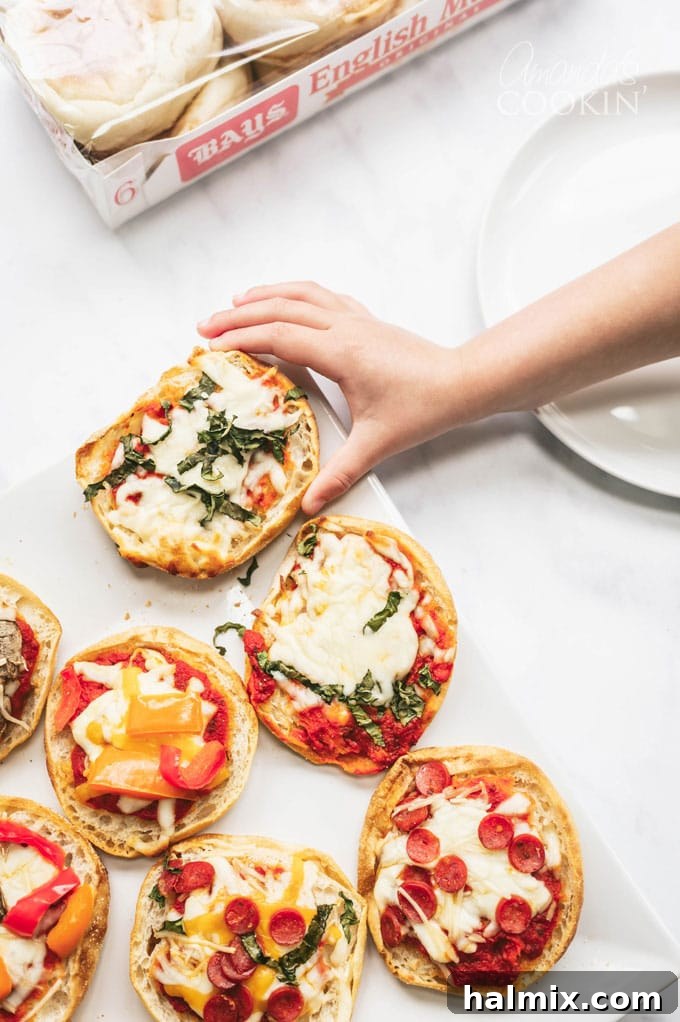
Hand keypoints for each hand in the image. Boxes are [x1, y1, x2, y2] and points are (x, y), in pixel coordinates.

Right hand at [198, 282, 461, 514]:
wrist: (462, 382)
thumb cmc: (424, 407)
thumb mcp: (377, 443)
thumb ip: (341, 473)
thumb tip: (310, 503)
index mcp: (341, 352)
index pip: (278, 335)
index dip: (240, 337)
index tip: (211, 344)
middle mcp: (345, 328)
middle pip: (280, 308)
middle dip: (239, 314)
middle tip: (206, 325)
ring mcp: (356, 319)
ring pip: (301, 294)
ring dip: (265, 295)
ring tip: (234, 301)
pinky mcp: (366, 321)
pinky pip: (323, 296)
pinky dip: (296, 294)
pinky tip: (285, 300)